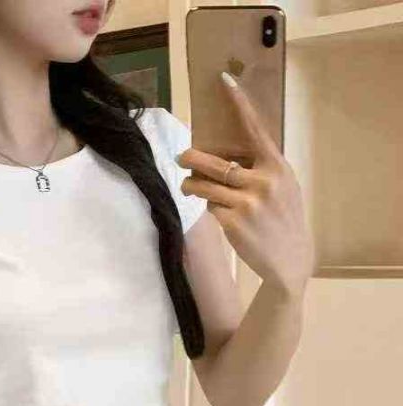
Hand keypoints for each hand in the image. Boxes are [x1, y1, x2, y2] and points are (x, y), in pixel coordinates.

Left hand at [175, 71, 315, 296]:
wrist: (290, 259)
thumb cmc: (283, 218)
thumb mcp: (282, 187)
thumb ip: (260, 168)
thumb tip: (226, 152)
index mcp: (276, 166)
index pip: (253, 129)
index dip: (237, 105)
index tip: (223, 81)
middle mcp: (262, 181)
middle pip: (214, 163)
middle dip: (192, 159)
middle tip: (182, 156)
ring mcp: (247, 203)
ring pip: (205, 186)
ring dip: (191, 185)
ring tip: (189, 185)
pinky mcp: (233, 223)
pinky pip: (210, 207)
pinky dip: (208, 206)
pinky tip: (217, 211)